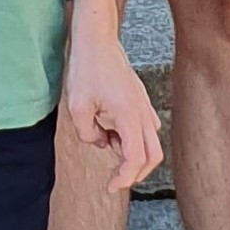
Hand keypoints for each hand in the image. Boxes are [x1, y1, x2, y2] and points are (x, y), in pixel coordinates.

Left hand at [63, 31, 161, 193]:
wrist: (97, 41)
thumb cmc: (87, 69)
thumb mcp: (77, 107)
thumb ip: (87, 134)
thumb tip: (99, 142)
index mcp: (129, 115)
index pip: (135, 158)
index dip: (124, 178)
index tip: (110, 187)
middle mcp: (142, 113)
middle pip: (152, 156)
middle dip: (135, 173)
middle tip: (114, 179)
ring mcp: (144, 106)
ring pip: (151, 143)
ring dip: (132, 153)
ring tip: (104, 138)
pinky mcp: (141, 101)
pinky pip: (146, 129)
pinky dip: (133, 139)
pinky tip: (111, 130)